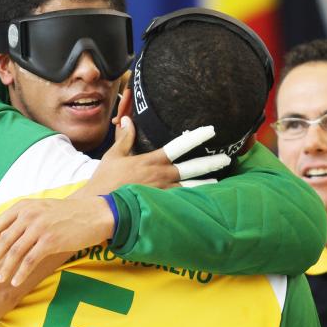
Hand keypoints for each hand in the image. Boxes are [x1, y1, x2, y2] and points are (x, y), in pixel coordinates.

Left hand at [0, 196, 113, 285]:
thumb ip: (24, 218)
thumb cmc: (67, 214)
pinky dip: (20, 273)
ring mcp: (39, 228)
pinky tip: (16, 281)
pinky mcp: (50, 241)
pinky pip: (29, 260)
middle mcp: (29, 215)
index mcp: (24, 206)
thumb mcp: (42, 209)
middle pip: (3, 240)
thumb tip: (6, 237)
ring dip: (5, 268)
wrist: (94, 214)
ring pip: (14, 252)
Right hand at [82, 111, 227, 194]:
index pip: (180, 145)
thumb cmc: (104, 181)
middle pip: (193, 167)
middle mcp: (162, 175)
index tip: (211, 130)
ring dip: (206, 183)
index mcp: (152, 160)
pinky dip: (194, 201)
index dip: (197, 136)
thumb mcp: (113, 155)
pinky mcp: (160, 207)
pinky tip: (204, 201)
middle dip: (211, 162)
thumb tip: (128, 119)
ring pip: (191, 186)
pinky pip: (182, 202)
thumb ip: (124, 137)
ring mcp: (163, 192)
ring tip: (220, 181)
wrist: (100, 207)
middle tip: (226, 158)